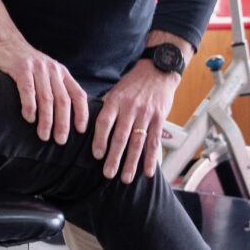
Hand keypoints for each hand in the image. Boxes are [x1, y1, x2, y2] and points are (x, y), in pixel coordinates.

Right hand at [0, 37, 88, 143]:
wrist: (4, 42)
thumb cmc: (25, 63)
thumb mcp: (46, 72)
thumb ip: (55, 87)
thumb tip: (64, 116)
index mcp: (62, 72)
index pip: (78, 94)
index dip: (82, 113)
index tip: (81, 130)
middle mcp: (52, 70)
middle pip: (63, 100)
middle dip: (63, 123)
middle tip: (60, 140)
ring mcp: (37, 68)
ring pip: (47, 98)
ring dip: (47, 120)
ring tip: (44, 135)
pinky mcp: (21, 68)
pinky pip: (28, 90)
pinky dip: (30, 106)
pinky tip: (29, 118)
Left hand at [92, 59, 183, 181]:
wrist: (158, 70)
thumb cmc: (133, 83)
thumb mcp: (116, 90)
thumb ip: (107, 108)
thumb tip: (90, 126)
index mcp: (116, 100)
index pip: (105, 122)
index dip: (100, 139)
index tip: (96, 155)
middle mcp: (130, 108)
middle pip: (120, 136)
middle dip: (114, 157)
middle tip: (108, 174)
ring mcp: (146, 114)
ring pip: (137, 142)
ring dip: (131, 162)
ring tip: (125, 178)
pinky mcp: (159, 118)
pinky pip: (154, 141)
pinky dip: (151, 158)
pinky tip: (147, 172)